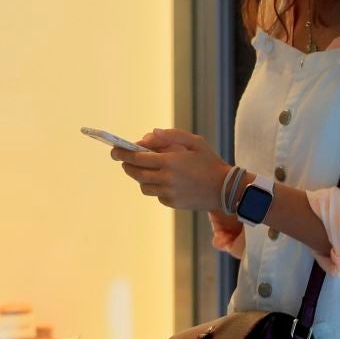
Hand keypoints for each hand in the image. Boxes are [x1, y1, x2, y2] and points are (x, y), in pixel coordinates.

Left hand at [111, 128, 229, 210]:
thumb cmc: (210, 162)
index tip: (114, 150)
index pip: (137, 158)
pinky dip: (155, 186)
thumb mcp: (195, 142)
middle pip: (135, 173)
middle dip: (126, 165)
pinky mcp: (171, 203)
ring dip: (140, 176)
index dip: (122, 154)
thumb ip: (171, 135)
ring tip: (145, 169)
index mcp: (170, 161)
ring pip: (143, 185)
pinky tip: (164, 180)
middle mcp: (166, 179)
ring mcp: (168, 193)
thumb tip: (148, 135)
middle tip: (124, 160)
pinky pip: (155, 194)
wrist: (225, 189)